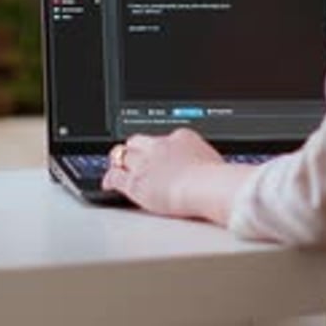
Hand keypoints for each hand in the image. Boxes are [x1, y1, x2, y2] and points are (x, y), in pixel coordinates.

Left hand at [103, 128, 254, 224]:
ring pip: (124, 156)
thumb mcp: (213, 162)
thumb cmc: (217, 179)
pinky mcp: (136, 182)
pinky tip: (108, 184)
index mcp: (181, 138)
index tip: (157, 154)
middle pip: (138, 141)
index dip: (157, 148)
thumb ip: (203, 163)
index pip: (162, 138)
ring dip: (120, 162)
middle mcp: (160, 146)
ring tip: (117, 167)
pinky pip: (115, 177)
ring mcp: (146, 162)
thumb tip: (211, 171)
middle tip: (132, 158)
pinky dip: (109, 179)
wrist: (207, 187)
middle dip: (134, 150)